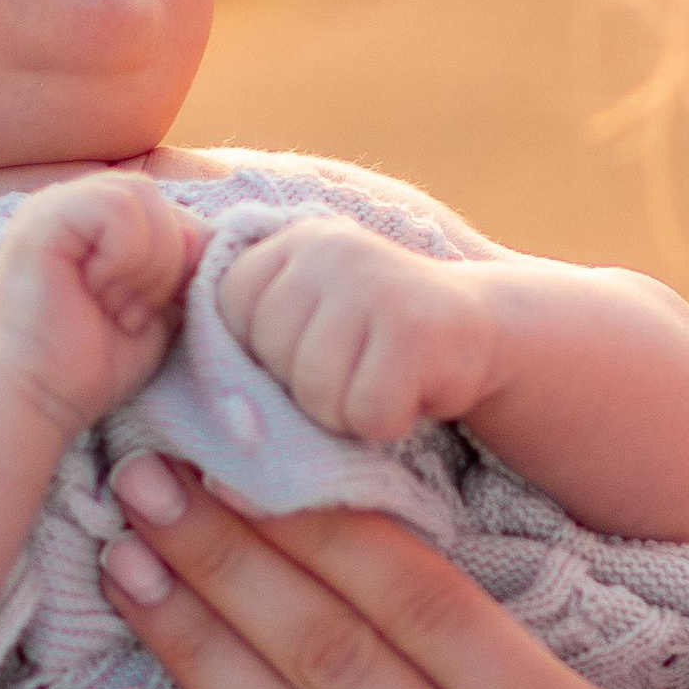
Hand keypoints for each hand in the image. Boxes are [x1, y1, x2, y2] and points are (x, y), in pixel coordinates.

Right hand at [0, 175, 206, 437]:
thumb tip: (216, 233)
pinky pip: (115, 207)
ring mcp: (53, 205)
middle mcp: (75, 203)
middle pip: (161, 201)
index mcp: (100, 221)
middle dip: (166, 264)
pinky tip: (97, 293)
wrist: (38, 400)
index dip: (181, 262)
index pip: (172, 211)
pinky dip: (123, 257)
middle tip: (132, 314)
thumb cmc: (92, 363)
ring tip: (115, 307)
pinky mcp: (41, 218)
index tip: (149, 314)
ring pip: (141, 197)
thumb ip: (184, 265)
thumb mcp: (159, 307)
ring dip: (145, 264)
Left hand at [214, 218, 499, 447]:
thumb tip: (208, 449)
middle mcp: (330, 245)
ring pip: (314, 391)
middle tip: (354, 369)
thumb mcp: (302, 327)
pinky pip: (367, 413)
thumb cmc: (370, 347)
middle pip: (270, 357)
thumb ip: (242, 353)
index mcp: (290, 240)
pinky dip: (388, 423)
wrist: (480, 336)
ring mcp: (376, 281)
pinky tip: (410, 393)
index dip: (265, 352)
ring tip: (378, 381)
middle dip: (307, 388)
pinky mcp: (417, 329)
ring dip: (347, 411)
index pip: (228, 312)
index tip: (315, 347)